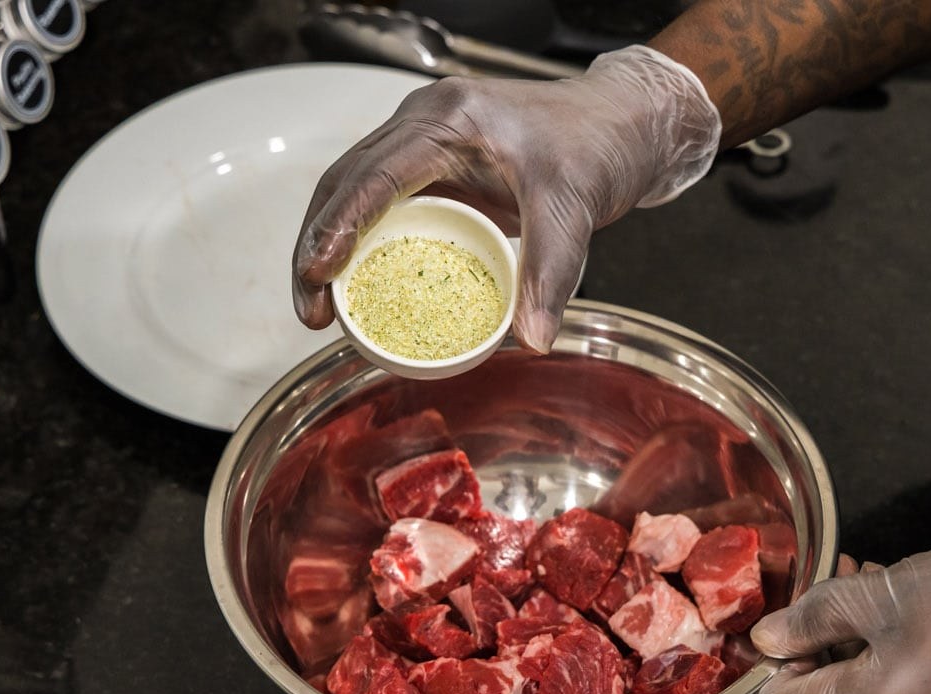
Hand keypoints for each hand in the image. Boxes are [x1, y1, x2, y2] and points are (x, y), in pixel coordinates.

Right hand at [291, 46, 719, 351]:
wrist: (619, 124)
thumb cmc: (595, 145)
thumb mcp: (573, 209)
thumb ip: (550, 274)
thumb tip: (531, 338)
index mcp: (449, 118)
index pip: (376, 172)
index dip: (339, 224)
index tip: (318, 271)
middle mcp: (424, 124)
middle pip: (345, 182)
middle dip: (317, 246)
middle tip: (311, 311)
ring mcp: (423, 144)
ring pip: (352, 193)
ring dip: (329, 248)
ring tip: (320, 311)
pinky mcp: (431, 169)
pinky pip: (380, 205)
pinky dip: (361, 247)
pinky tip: (356, 290)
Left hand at [750, 540, 930, 693]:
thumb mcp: (884, 593)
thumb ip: (815, 617)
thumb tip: (768, 638)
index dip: (772, 669)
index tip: (794, 625)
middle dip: (818, 647)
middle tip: (838, 586)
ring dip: (854, 647)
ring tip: (874, 586)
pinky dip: (889, 664)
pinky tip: (907, 613)